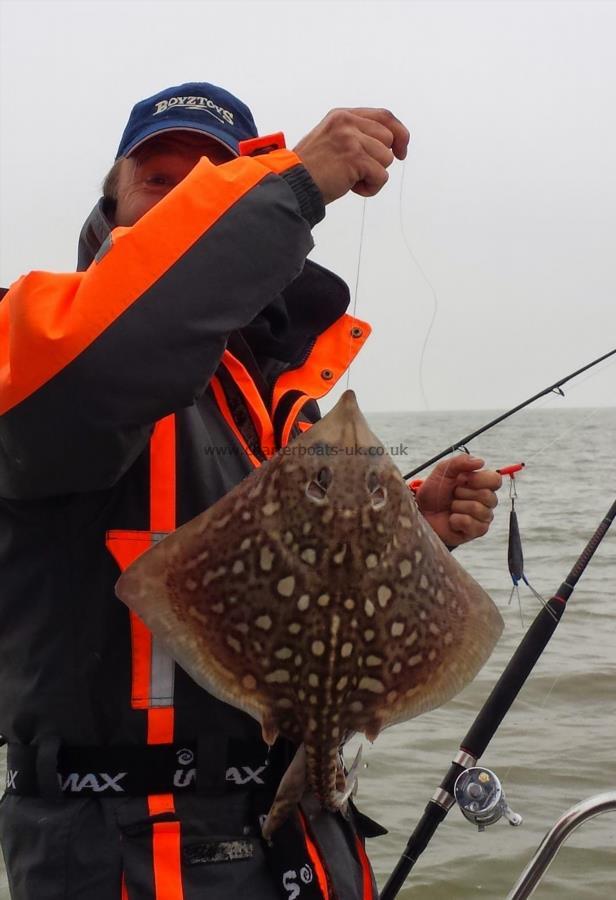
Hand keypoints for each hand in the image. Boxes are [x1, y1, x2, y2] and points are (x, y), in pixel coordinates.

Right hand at [293, 108, 409, 203]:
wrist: (292, 184)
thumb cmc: (310, 169)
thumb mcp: (331, 140)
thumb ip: (355, 134)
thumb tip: (389, 142)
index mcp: (342, 115)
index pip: (384, 116)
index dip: (399, 133)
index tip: (401, 151)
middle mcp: (347, 122)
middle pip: (388, 139)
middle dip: (379, 160)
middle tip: (357, 172)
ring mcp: (351, 139)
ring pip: (386, 159)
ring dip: (372, 175)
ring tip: (350, 180)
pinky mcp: (355, 158)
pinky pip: (381, 176)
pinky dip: (370, 188)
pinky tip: (352, 188)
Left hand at [415, 455, 501, 547]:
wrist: (422, 512)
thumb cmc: (434, 492)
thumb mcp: (443, 471)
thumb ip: (460, 462)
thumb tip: (481, 462)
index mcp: (482, 484)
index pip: (496, 480)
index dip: (479, 479)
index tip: (463, 479)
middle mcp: (486, 500)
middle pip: (488, 495)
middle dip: (463, 493)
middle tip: (453, 495)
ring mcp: (483, 517)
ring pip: (478, 509)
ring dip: (458, 506)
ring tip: (451, 507)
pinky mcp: (476, 531)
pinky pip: (470, 523)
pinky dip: (456, 520)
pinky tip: (451, 519)